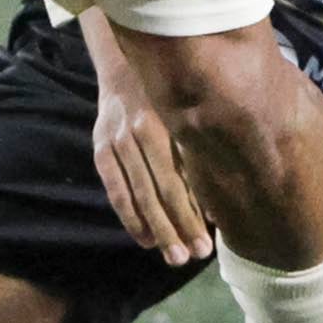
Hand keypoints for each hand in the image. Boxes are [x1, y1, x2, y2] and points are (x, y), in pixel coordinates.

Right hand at [91, 77, 212, 266]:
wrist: (125, 65)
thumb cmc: (170, 96)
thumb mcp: (188, 115)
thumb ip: (200, 155)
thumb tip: (221, 204)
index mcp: (169, 121)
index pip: (182, 178)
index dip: (194, 213)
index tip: (208, 242)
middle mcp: (141, 131)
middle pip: (161, 190)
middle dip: (178, 227)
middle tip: (194, 257)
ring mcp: (117, 140)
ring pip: (138, 194)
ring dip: (157, 229)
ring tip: (174, 257)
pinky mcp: (101, 148)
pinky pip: (115, 190)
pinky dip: (130, 217)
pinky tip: (146, 239)